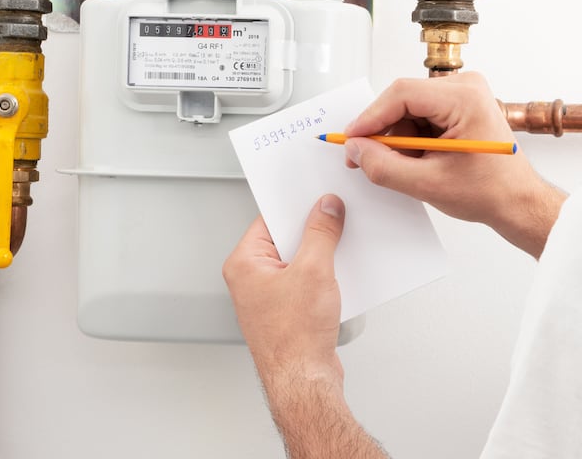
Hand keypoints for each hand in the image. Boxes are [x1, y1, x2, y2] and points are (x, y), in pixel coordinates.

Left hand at [223, 195, 344, 395]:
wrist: (304, 380)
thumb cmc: (294, 339)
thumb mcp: (315, 270)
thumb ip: (321, 232)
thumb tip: (326, 209)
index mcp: (244, 264)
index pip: (269, 220)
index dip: (296, 208)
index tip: (318, 199)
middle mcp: (251, 280)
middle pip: (285, 240)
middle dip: (311, 233)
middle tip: (333, 224)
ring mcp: (268, 297)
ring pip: (298, 262)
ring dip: (320, 257)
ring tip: (337, 257)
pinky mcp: (286, 311)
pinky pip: (305, 282)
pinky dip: (322, 277)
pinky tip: (337, 279)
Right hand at [343, 72, 564, 257]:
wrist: (517, 201)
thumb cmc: (490, 191)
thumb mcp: (428, 183)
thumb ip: (384, 166)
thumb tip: (355, 149)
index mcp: (465, 97)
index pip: (402, 94)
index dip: (370, 118)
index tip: (351, 139)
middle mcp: (466, 87)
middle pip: (404, 100)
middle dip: (385, 132)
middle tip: (367, 159)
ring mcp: (465, 95)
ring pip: (410, 110)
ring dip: (400, 139)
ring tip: (409, 168)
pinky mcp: (461, 106)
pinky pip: (422, 116)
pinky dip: (412, 139)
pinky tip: (419, 161)